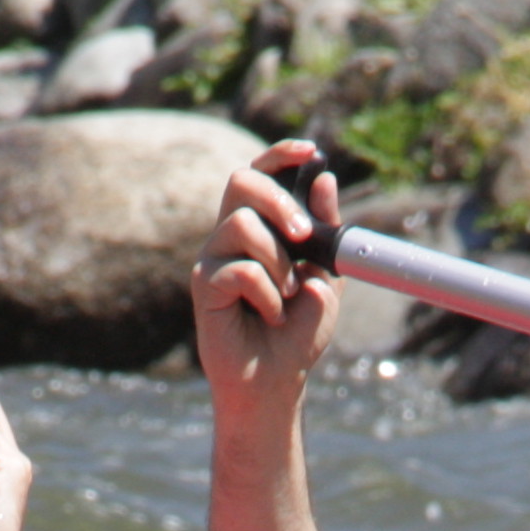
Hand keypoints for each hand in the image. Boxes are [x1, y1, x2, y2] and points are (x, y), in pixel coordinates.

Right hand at [193, 144, 339, 402]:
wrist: (278, 379)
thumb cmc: (298, 329)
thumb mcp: (325, 274)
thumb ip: (325, 230)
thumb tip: (325, 180)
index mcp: (259, 225)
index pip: (261, 173)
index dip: (281, 155)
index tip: (311, 151)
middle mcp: (230, 234)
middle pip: (242, 182)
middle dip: (280, 202)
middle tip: (305, 236)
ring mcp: (213, 257)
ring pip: (242, 225)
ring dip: (278, 260)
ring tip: (289, 294)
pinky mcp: (203, 286)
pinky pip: (240, 270)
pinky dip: (268, 294)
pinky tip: (272, 315)